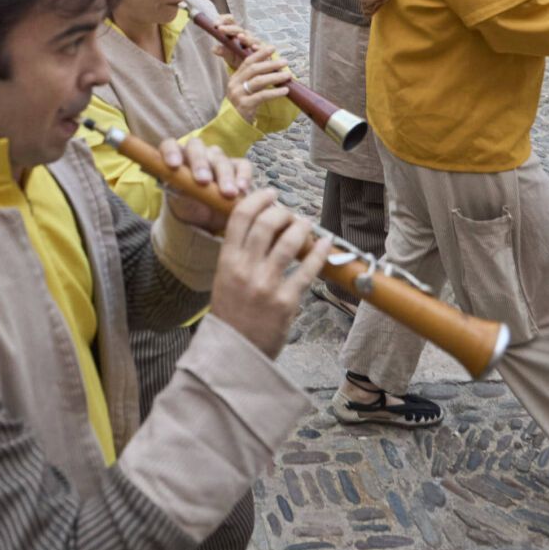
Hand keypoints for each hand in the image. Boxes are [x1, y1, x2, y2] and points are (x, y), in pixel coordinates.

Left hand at [160, 137, 250, 232]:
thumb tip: (176, 184)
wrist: (208, 219)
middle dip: (200, 164)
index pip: (170, 145)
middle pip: (196, 148)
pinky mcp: (237, 167)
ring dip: (224, 176)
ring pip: (220, 158)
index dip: (170, 152)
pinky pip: (242, 165)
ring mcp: (218, 158)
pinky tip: (242, 189)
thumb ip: (176, 191)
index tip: (173, 165)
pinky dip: (243, 176)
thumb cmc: (188, 206)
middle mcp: (197, 153)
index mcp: (177, 157)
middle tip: (203, 181)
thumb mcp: (179, 202)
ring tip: (228, 193)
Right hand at [206, 189, 331, 359]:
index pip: (240, 216)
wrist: (234, 354)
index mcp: (226, 261)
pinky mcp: (286, 301)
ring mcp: (266, 285)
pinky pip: (307, 270)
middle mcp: (245, 269)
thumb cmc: (231, 316)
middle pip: (267, 223)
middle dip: (283, 212)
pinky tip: (325, 244)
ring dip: (303, 227)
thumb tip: (262, 226)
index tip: (271, 195)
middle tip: (291, 213)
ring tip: (307, 224)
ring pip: (289, 242)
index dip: (258, 199)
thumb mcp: (223, 280)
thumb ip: (238, 255)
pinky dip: (319, 253)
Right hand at [224, 38, 291, 122]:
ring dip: (275, 76)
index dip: (260, 54)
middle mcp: (235, 84)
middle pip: (254, 69)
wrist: (233, 125)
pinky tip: (285, 90)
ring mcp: (238, 95)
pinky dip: (275, 92)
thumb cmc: (242, 105)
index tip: (272, 49)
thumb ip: (253, 78)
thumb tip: (271, 66)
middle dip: (271, 64)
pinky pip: (262, 96)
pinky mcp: (245, 105)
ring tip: (288, 75)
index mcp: (235, 78)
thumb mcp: (244, 90)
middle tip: (284, 62)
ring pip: (258, 81)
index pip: (247, 61)